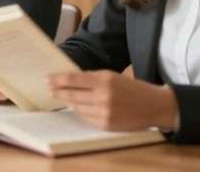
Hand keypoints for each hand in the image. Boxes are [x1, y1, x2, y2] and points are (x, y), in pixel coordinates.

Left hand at [47, 70, 177, 130]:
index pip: (73, 79)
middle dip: (58, 91)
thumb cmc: (130, 88)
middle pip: (71, 94)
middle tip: (49, 88)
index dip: (57, 79)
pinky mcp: (106, 124)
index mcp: (104, 80)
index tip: (46, 78)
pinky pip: (86, 118)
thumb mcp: (111, 76)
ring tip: (61, 96)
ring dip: (68, 102)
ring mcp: (104, 112)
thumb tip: (68, 80)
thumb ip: (91, 78)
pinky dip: (80, 111)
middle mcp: (102, 96)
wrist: (153, 106)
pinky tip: (76, 107)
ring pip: (77, 107)